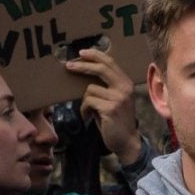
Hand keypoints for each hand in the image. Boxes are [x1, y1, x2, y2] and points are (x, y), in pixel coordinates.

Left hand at [66, 46, 144, 165]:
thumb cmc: (116, 120)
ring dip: (84, 101)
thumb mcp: (115, 99)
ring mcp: (118, 98)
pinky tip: (88, 116)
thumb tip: (84, 72)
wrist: (126, 141)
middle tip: (68, 66)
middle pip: (101, 69)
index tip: (81, 52)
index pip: (110, 62)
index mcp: (126, 83)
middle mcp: (124, 88)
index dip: (95, 55)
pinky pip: (88, 101)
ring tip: (88, 110)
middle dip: (82, 66)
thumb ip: (106, 86)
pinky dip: (84, 109)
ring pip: (90, 89)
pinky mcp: (110, 109)